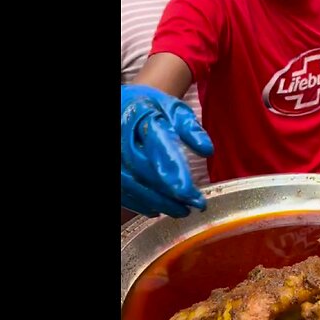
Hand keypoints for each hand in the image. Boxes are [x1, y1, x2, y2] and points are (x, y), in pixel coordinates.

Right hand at [121, 84, 213, 217]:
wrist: (123, 108)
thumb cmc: (151, 109)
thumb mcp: (173, 109)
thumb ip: (190, 128)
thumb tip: (207, 150)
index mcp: (140, 115)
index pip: (157, 146)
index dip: (174, 172)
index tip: (191, 193)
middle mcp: (121, 136)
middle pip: (143, 169)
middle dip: (169, 192)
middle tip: (194, 204)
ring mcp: (114, 154)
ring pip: (131, 184)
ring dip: (157, 202)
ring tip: (182, 210)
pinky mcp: (112, 170)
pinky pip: (121, 191)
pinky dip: (140, 204)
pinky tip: (158, 210)